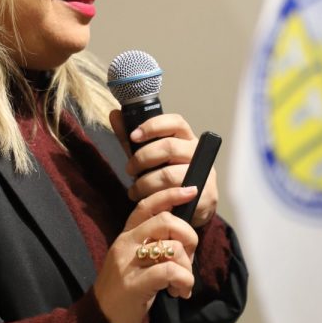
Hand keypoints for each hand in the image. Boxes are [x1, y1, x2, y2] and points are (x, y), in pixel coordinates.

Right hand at [93, 185, 198, 322]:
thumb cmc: (124, 295)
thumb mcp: (136, 263)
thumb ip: (152, 246)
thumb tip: (182, 237)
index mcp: (126, 236)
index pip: (147, 204)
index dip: (171, 194)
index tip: (192, 191)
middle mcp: (125, 244)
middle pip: (166, 221)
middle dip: (188, 237)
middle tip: (188, 258)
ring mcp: (128, 264)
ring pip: (172, 248)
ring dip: (187, 268)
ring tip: (182, 285)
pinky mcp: (134, 285)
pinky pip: (170, 272)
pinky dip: (184, 281)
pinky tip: (180, 293)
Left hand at [109, 109, 218, 228]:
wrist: (189, 208)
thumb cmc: (166, 178)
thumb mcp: (147, 157)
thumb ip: (132, 139)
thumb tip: (115, 114)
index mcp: (185, 138)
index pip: (175, 122)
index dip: (153, 126)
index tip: (133, 136)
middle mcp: (197, 152)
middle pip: (170, 147)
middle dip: (143, 158)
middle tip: (129, 169)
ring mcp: (203, 173)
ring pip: (168, 174)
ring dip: (145, 183)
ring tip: (134, 191)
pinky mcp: (206, 195)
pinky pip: (174, 196)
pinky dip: (155, 198)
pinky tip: (147, 200)